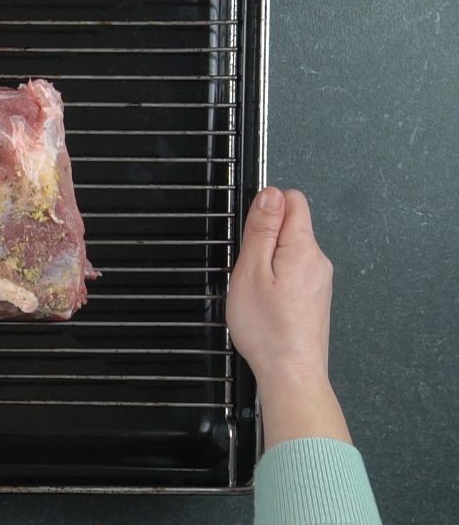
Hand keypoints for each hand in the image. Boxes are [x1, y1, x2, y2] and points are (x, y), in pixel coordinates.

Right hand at [227, 187, 332, 384]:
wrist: (291, 373)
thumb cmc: (268, 330)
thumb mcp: (251, 272)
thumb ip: (261, 229)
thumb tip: (270, 193)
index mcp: (303, 248)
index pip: (292, 199)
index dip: (265, 208)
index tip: (250, 233)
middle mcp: (318, 260)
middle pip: (290, 224)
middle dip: (264, 238)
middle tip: (248, 269)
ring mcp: (319, 279)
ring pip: (289, 249)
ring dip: (268, 261)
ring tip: (256, 290)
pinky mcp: (315, 295)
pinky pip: (293, 270)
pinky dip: (275, 278)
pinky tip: (266, 302)